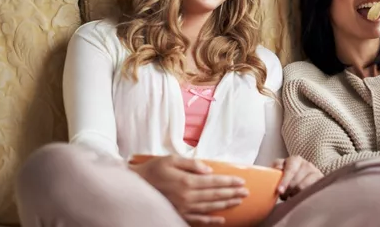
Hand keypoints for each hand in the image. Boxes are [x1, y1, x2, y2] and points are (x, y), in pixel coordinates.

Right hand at [130, 155, 246, 225]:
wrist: (133, 186)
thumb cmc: (152, 170)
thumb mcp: (171, 160)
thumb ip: (192, 164)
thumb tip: (209, 170)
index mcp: (187, 181)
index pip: (214, 182)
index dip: (229, 182)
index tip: (242, 181)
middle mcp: (187, 196)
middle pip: (215, 195)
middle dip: (232, 193)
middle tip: (246, 192)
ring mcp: (183, 208)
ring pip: (210, 208)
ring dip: (226, 205)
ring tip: (239, 201)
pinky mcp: (178, 215)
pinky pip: (198, 220)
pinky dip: (211, 221)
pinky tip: (222, 220)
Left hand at [272, 156, 323, 199]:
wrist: (303, 178)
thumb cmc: (288, 175)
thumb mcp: (280, 170)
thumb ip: (276, 168)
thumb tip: (276, 170)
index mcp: (295, 159)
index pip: (290, 170)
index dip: (284, 181)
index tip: (279, 191)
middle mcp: (307, 164)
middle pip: (296, 181)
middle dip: (288, 191)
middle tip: (283, 196)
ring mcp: (315, 172)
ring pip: (303, 188)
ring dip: (295, 194)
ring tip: (291, 196)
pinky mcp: (321, 180)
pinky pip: (311, 190)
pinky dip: (304, 195)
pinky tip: (300, 196)